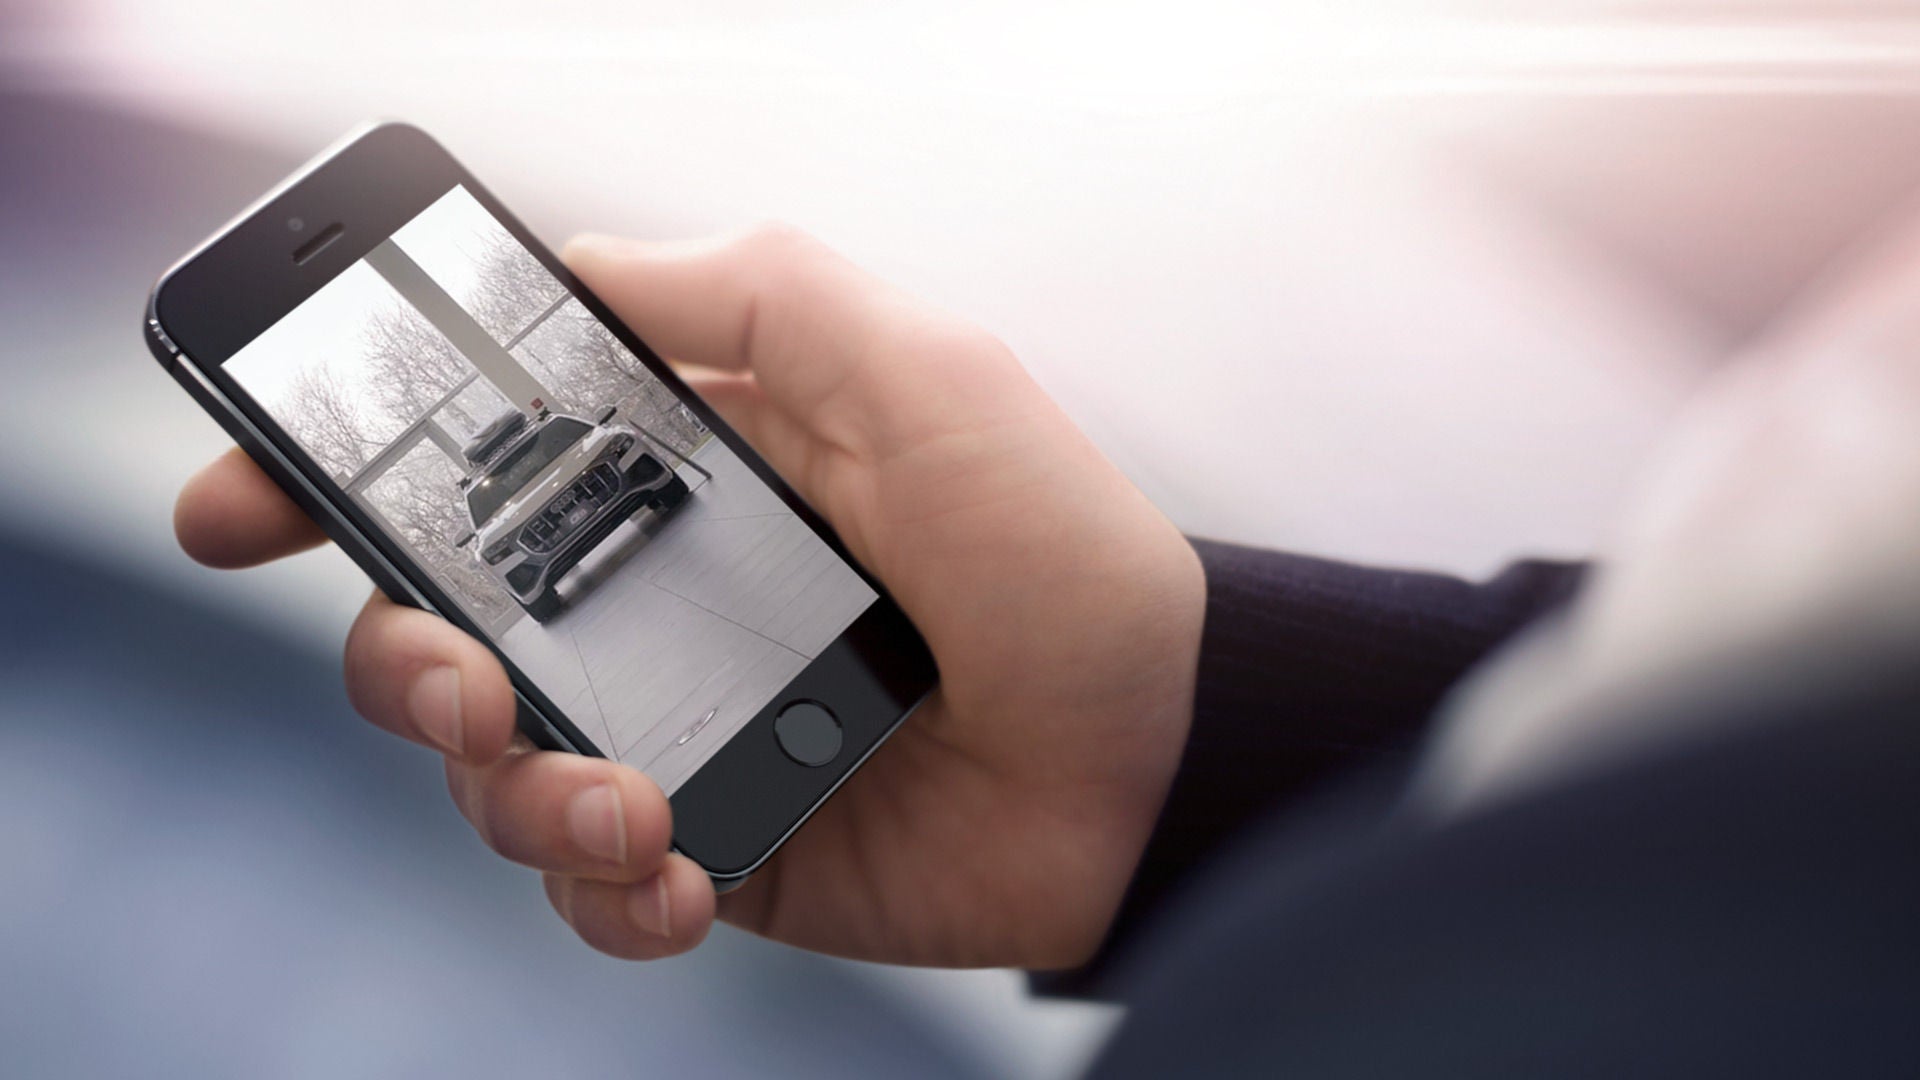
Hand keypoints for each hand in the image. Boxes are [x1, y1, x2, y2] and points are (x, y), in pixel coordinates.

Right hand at [175, 225, 1205, 967]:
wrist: (1158, 756)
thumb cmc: (1060, 556)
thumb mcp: (925, 373)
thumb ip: (761, 298)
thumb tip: (585, 270)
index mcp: (684, 485)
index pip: (475, 472)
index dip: (339, 481)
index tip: (246, 503)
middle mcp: (660, 608)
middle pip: (441, 632)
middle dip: (401, 662)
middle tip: (456, 680)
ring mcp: (683, 732)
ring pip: (492, 771)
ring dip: (512, 791)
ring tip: (618, 797)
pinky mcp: (718, 842)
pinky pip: (596, 889)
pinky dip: (606, 892)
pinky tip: (672, 867)